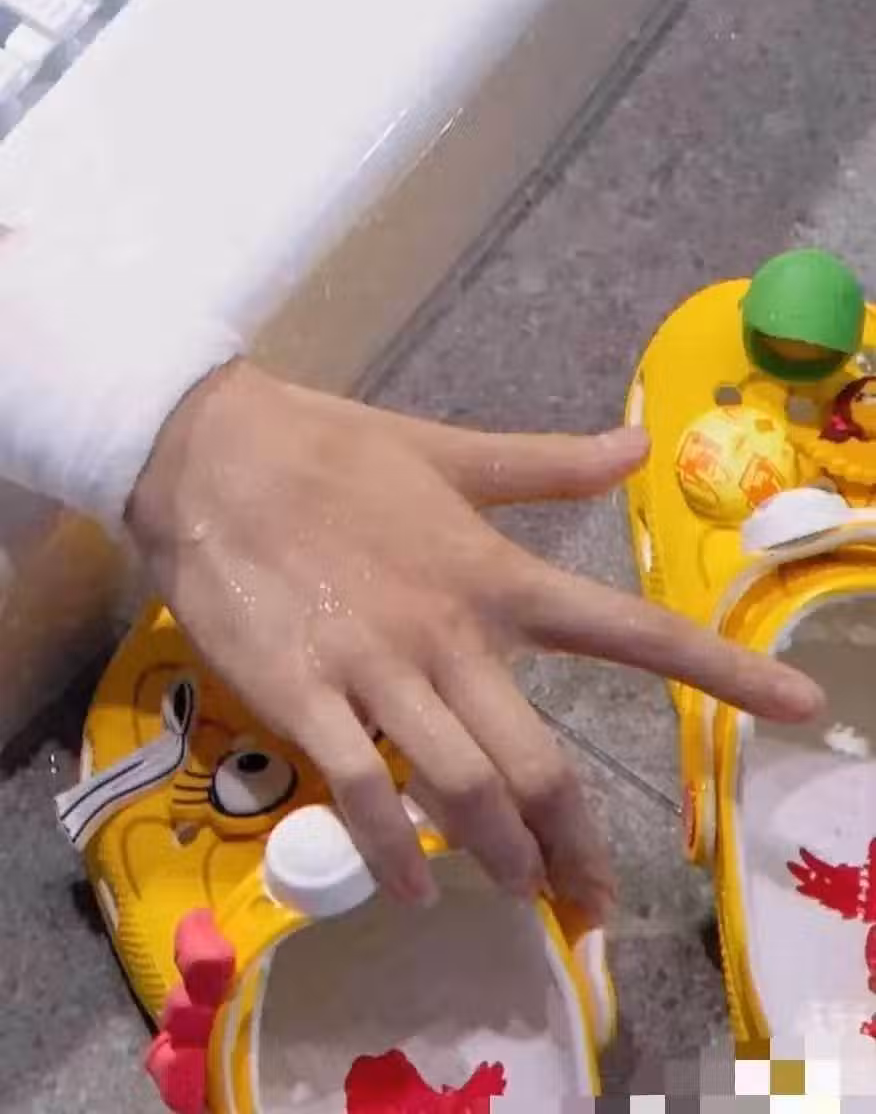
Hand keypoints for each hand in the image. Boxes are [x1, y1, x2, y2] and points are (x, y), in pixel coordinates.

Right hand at [127, 360, 821, 917]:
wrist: (212, 453)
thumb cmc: (333, 449)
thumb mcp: (449, 451)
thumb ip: (548, 463)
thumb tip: (640, 442)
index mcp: (494, 573)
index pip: (627, 628)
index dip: (720, 669)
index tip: (797, 705)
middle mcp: (451, 633)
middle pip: (539, 761)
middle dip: (576, 843)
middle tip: (595, 902)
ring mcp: (378, 670)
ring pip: (462, 789)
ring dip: (500, 858)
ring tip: (523, 898)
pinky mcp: (305, 695)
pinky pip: (362, 794)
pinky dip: (393, 853)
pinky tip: (411, 891)